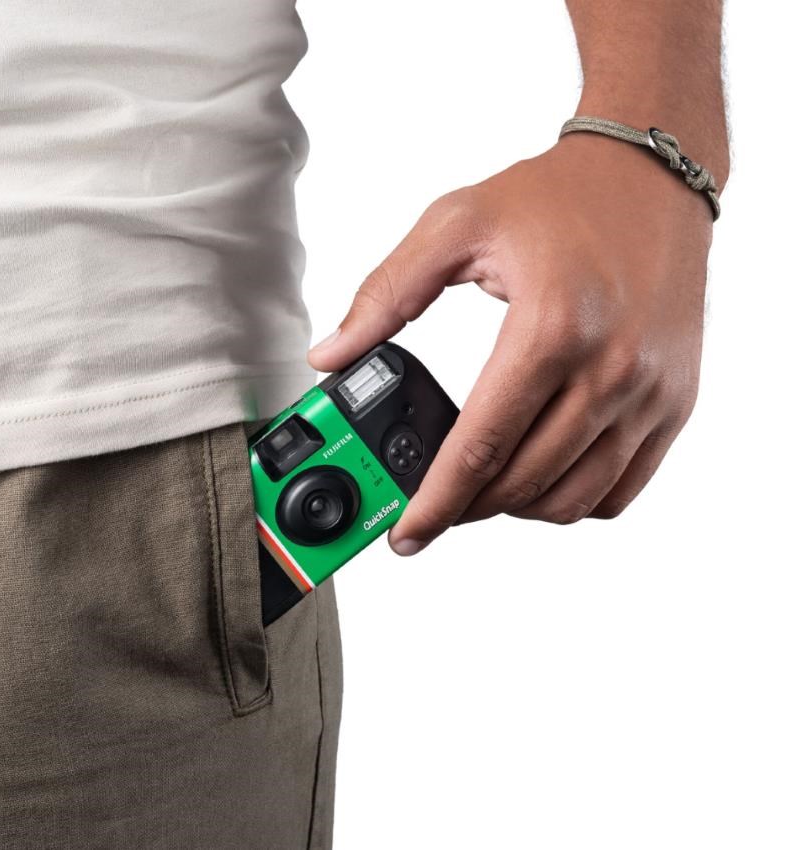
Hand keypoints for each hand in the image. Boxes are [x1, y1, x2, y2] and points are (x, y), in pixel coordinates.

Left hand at [308, 133, 715, 555]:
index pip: (479, 446)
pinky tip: (540, 477)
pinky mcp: (673, 403)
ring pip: (574, 499)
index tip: (406, 534)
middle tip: (434, 504)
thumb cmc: (557, 197)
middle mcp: (610, 370)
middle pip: (523, 482)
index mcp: (549, 328)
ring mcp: (649, 393)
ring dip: (516, 508)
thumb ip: (384, 295)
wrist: (650, 178)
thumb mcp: (455, 225)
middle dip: (466, 508)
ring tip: (481, 489)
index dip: (434, 501)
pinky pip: (621, 489)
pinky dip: (574, 501)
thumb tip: (331, 356)